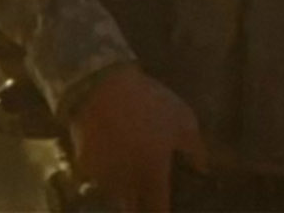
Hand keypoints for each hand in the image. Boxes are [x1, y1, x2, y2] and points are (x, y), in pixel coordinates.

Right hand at [67, 64, 207, 212]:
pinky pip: (96, 174)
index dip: (162, 212)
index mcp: (152, 177)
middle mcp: (125, 184)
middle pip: (132, 207)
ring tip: (126, 169)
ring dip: (121, 187)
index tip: (164, 207)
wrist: (99, 84)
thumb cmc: (148, 104)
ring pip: (113, 191)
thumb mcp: (183, 121)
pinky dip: (104, 170)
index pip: (158, 211)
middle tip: (146, 189)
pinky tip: (109, 154)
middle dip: (139, 202)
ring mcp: (101, 174)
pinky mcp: (82, 161)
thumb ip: (196, 149)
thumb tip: (201, 167)